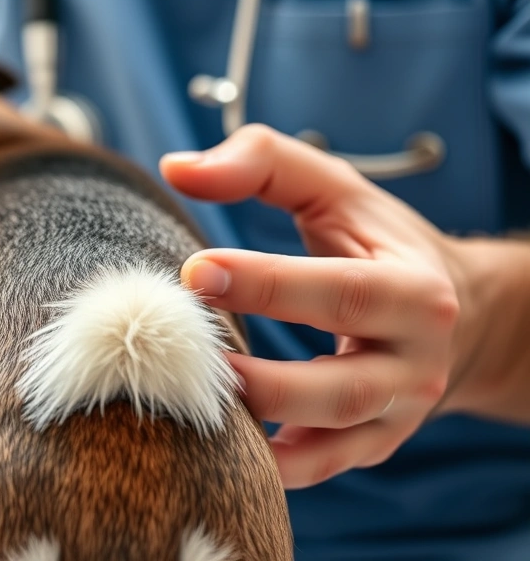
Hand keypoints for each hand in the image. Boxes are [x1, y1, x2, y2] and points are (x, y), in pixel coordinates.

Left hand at [160, 125, 464, 488]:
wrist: (455, 314)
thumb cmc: (376, 243)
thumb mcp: (334, 190)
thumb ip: (261, 163)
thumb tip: (176, 169)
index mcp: (415, 291)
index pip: (341, 293)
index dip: (267, 285)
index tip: (193, 272)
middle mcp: (416, 363)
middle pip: (342, 387)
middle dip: (261, 378)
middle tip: (185, 351)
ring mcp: (399, 414)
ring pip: (332, 439)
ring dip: (259, 425)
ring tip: (190, 399)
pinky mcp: (374, 445)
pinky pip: (322, 467)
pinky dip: (274, 467)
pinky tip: (218, 449)